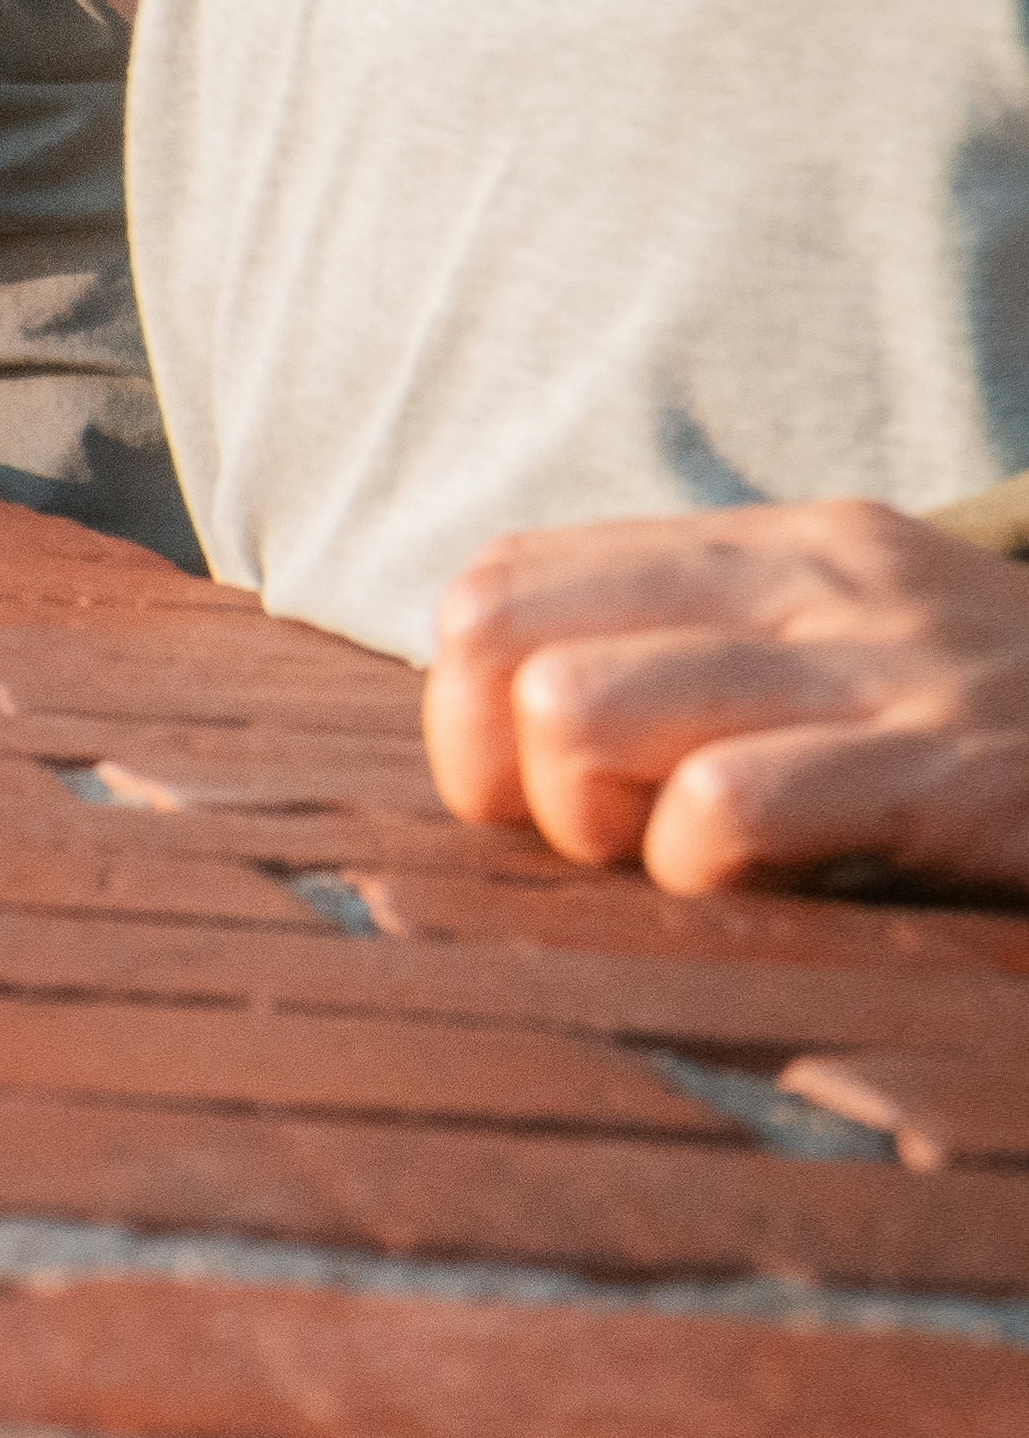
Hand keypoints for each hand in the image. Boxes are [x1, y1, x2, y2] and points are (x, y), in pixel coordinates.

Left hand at [419, 497, 1028, 900]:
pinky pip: (719, 807)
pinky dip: (700, 872)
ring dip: (593, 822)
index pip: (498, 583)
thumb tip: (502, 720)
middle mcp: (820, 583)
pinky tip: (776, 888)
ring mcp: (886, 670)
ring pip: (577, 711)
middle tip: (613, 838)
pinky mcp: (943, 770)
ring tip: (689, 860)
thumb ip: (696, 663)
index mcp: (779, 549)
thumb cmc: (1006, 742)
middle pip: (504, 646)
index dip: (463, 709)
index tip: (538, 794)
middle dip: (511, 775)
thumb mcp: (851, 660)